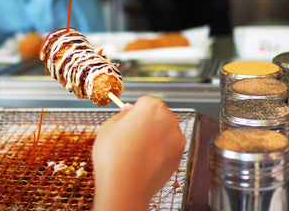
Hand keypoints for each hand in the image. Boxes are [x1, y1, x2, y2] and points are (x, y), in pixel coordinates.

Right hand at [92, 95, 185, 210]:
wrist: (125, 187)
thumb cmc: (114, 155)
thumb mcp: (109, 126)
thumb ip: (122, 114)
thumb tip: (129, 110)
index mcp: (151, 106)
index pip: (145, 101)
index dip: (135, 111)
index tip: (128, 120)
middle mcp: (168, 119)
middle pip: (158, 114)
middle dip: (147, 121)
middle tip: (131, 136)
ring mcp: (176, 138)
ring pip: (165, 130)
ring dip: (155, 135)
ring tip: (137, 150)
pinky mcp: (179, 155)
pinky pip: (169, 146)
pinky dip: (160, 150)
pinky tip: (146, 159)